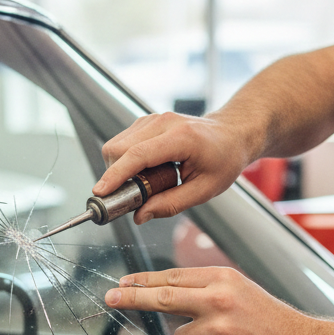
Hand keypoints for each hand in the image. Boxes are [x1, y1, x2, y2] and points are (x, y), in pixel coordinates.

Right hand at [94, 112, 252, 223]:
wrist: (232, 133)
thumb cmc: (224, 159)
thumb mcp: (204, 190)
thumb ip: (171, 204)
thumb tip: (140, 215)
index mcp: (181, 138)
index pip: (138, 155)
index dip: (115, 175)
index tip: (101, 192)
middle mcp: (163, 123)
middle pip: (118, 148)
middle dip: (115, 176)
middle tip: (130, 197)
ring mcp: (153, 119)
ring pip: (116, 144)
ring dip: (120, 169)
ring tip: (145, 183)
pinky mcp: (146, 122)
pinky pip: (123, 142)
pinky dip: (126, 160)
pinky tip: (146, 171)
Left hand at [104, 266, 313, 334]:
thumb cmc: (268, 317)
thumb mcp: (237, 288)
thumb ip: (202, 289)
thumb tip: (160, 292)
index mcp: (222, 279)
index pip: (173, 277)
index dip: (143, 281)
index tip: (122, 283)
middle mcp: (218, 300)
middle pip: (163, 298)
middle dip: (132, 298)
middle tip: (111, 296)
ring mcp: (218, 329)